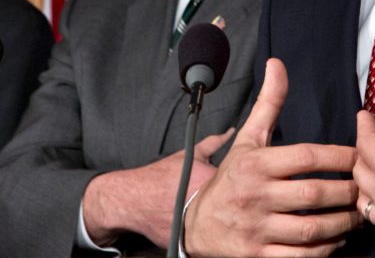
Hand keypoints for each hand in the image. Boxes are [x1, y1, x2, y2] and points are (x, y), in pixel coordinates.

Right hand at [82, 128, 231, 246]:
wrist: (134, 198)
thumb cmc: (162, 176)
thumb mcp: (190, 154)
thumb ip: (214, 143)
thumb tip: (231, 132)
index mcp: (210, 181)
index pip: (239, 183)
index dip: (240, 183)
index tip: (237, 182)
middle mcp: (204, 204)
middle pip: (232, 205)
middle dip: (233, 202)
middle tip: (225, 199)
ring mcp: (195, 226)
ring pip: (219, 225)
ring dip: (220, 219)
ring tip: (211, 213)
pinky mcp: (185, 243)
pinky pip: (203, 239)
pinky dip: (205, 232)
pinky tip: (201, 225)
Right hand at [184, 58, 361, 257]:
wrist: (196, 225)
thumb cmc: (231, 177)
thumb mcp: (248, 139)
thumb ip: (269, 102)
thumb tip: (277, 64)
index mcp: (257, 164)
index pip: (306, 157)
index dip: (338, 156)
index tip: (359, 156)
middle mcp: (257, 196)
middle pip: (314, 193)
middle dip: (347, 192)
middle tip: (366, 188)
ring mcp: (258, 229)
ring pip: (311, 228)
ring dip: (342, 223)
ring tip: (359, 214)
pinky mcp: (259, 257)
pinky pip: (300, 256)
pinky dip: (325, 250)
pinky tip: (338, 239)